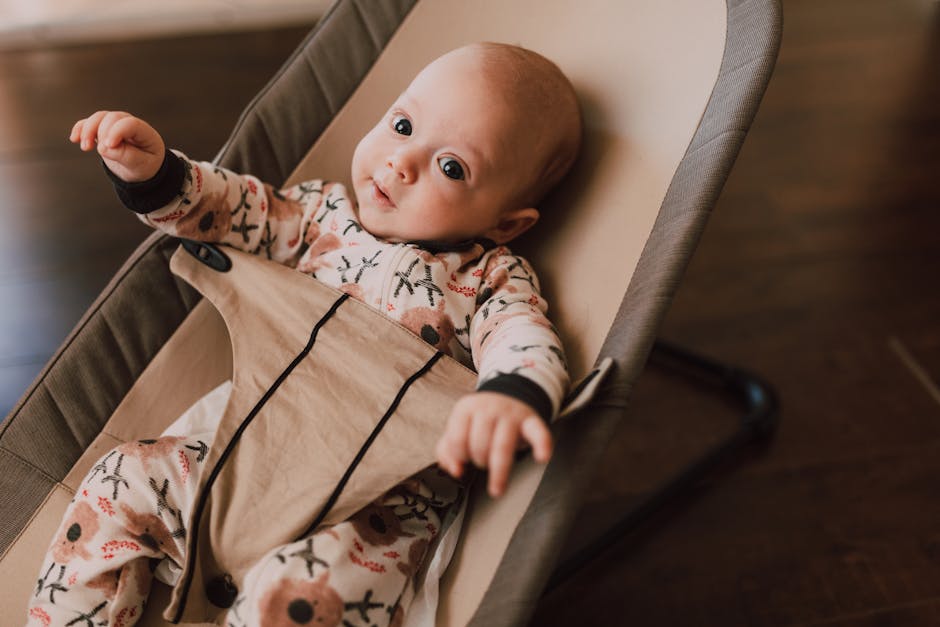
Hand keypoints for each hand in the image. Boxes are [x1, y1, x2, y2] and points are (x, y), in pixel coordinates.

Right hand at [70, 111, 164, 182]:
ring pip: (98, 118)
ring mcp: (115, 124)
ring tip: (85, 147)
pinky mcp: (102, 129)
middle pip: (112, 118)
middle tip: (97, 150)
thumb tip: (104, 148)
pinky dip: (80, 129)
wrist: (139, 168)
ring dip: (87, 130)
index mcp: (145, 132)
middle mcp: (129, 124)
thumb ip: (126, 155)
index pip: (130, 124)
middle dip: (101, 132)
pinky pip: (88, 123)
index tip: (109, 145)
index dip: (117, 131)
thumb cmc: (144, 165)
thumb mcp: (141, 165)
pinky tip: (74, 139)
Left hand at [435, 392, 552, 497]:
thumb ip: (447, 451)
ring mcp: (511, 414)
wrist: (509, 399)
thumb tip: (456, 471)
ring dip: (498, 471)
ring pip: (502, 447)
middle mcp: (489, 407)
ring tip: (497, 485)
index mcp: (466, 407)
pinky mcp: (531, 421)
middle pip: (479, 445)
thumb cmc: (481, 421)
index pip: (457, 440)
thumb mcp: (458, 429)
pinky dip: (542, 445)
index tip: (464, 459)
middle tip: (483, 461)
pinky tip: (542, 457)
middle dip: (479, 461)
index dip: (459, 455)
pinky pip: (538, 433)